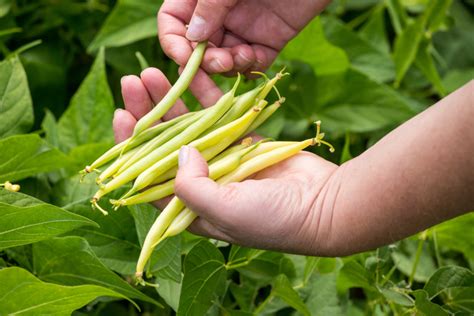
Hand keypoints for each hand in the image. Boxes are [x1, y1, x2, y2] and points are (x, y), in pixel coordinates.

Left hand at [114, 67, 338, 254]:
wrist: (322, 205)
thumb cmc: (272, 219)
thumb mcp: (225, 212)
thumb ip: (192, 187)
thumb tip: (179, 152)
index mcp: (190, 207)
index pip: (149, 176)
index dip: (131, 148)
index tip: (122, 117)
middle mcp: (202, 183)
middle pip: (164, 145)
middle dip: (147, 115)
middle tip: (132, 84)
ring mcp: (222, 160)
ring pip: (188, 125)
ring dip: (171, 100)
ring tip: (152, 73)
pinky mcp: (243, 142)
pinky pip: (218, 115)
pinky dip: (204, 96)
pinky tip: (187, 75)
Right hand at [158, 0, 330, 75]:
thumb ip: (211, 5)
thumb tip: (192, 37)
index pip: (173, 23)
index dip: (174, 43)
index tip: (186, 58)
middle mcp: (219, 15)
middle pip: (197, 49)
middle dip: (204, 64)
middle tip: (220, 66)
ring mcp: (243, 29)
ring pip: (223, 61)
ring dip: (228, 65)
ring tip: (243, 55)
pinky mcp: (268, 41)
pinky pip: (251, 64)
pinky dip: (250, 66)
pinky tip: (256, 55)